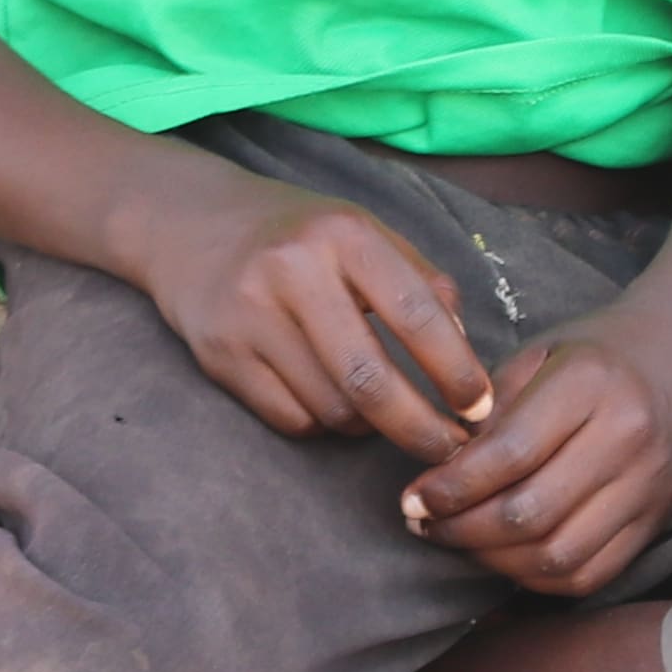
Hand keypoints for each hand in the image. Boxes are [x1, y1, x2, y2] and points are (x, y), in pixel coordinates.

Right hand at [139, 179, 497, 455]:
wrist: (192, 225)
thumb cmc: (301, 235)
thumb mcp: (365, 233)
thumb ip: (421, 283)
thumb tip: (465, 355)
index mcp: (345, 233)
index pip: (415, 312)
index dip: (455, 370)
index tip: (479, 407)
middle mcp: (294, 271)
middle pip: (369, 379)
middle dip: (419, 427)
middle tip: (450, 447)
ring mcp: (249, 315)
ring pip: (331, 407)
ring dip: (369, 425)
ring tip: (381, 410)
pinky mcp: (219, 355)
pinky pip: (290, 418)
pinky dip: (323, 423)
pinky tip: (330, 401)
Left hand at [400, 302, 671, 597]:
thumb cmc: (597, 353)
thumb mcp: (539, 354)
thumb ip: (490, 409)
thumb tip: (438, 474)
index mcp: (592, 382)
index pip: (510, 454)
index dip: (451, 488)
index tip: (413, 499)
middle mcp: (628, 438)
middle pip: (530, 513)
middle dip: (462, 530)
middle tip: (424, 523)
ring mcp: (648, 487)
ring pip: (556, 555)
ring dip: (492, 560)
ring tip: (459, 540)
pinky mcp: (655, 523)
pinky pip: (587, 575)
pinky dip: (535, 577)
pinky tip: (505, 556)